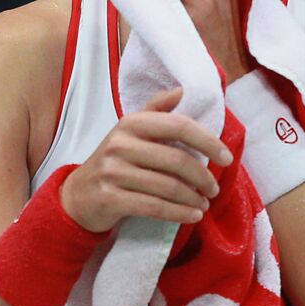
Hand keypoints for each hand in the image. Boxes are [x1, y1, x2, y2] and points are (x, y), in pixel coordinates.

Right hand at [60, 87, 232, 231]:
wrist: (77, 196)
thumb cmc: (114, 161)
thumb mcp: (131, 132)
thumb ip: (156, 111)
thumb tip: (182, 90)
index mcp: (131, 123)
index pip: (178, 126)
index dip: (207, 141)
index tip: (227, 157)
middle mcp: (119, 144)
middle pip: (176, 160)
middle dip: (203, 177)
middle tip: (214, 188)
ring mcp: (112, 172)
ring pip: (168, 187)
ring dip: (193, 198)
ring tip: (205, 203)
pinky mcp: (109, 198)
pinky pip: (154, 207)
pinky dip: (179, 213)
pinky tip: (193, 215)